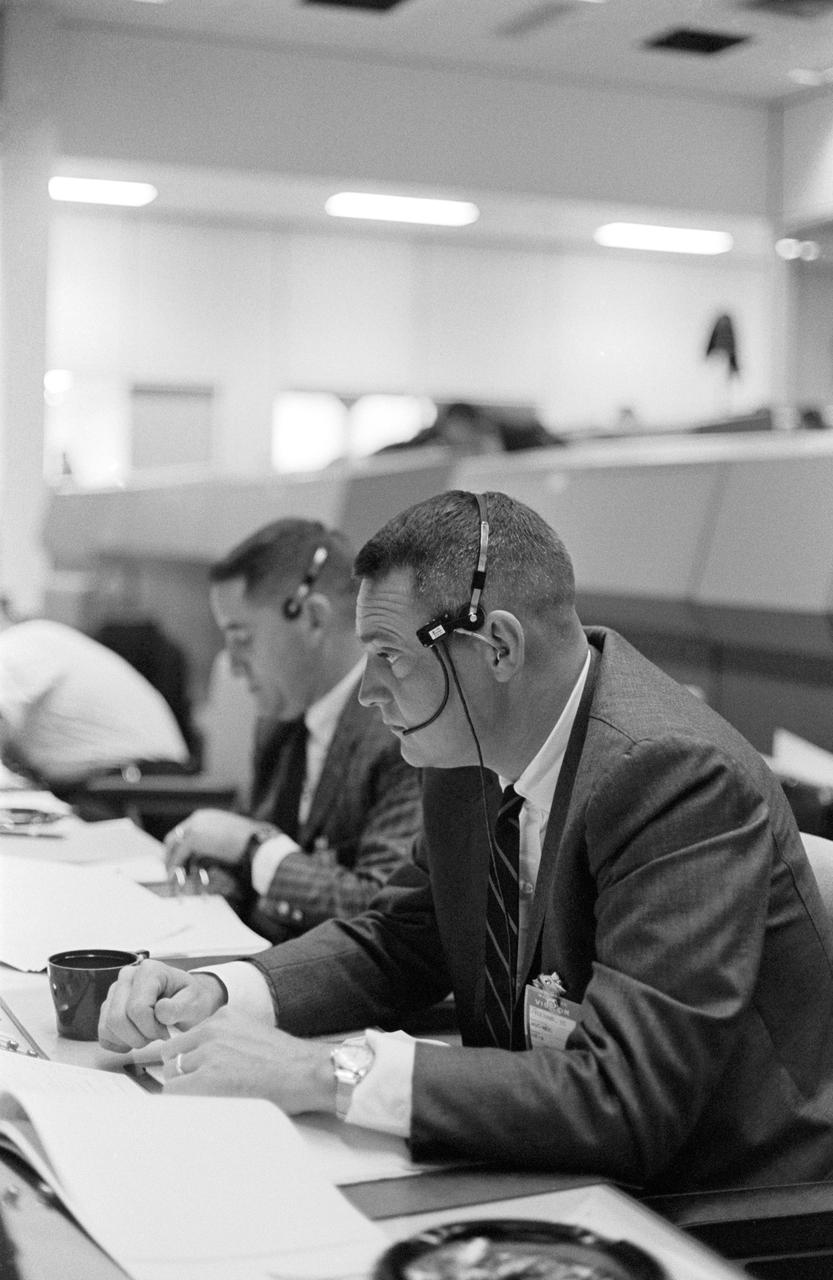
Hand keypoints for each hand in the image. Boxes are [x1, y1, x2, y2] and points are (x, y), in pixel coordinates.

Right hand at [97, 958, 226, 1050]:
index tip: (165, 1030)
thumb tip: (160, 1010)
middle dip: (139, 1036)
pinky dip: (118, 1042)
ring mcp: (115, 991)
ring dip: (129, 1040)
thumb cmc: (190, 999)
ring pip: (107, 1027)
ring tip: (148, 1034)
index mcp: (150, 971)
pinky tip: (136, 1037)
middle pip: (117, 1019)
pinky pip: (103, 1033)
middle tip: (157, 1034)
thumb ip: (179, 1008)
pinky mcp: (108, 1006)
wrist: (186, 1001)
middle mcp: (128, 976)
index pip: (137, 1008)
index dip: (151, 1028)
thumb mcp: (194, 1003)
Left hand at [156, 1009, 335, 1113]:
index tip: (188, 1070)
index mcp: (224, 1016)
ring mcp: (208, 1051)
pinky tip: (200, 1108)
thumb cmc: (287, 1063)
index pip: (185, 1037)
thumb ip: (225, 1040)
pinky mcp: (207, 1078)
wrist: (306, 1073)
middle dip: (179, 1072)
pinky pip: (174, 1092)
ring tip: (204, 1100)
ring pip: (170, 1073)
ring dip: (182, 1088)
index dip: (185, 1058)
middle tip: (196, 1089)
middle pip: (171, 1052)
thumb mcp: (251, 1035)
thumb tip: (204, 1059)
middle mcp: (212, 1029)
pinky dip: (181, 1102)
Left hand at [164, 809, 262, 871]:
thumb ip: (214, 842)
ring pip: (174, 845)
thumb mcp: (229, 837)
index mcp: (206, 816)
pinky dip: (175, 867)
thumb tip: (206, 854)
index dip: (178, 846)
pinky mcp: (194, 838)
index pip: (184, 830)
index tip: (176, 858)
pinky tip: (175, 877)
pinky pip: (179, 855)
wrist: (256, 842)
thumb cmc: (250, 842)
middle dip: (169, 853)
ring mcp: (195, 826)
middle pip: (174, 836)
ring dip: (171, 861)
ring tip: (170, 875)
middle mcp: (198, 818)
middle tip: (168, 868)